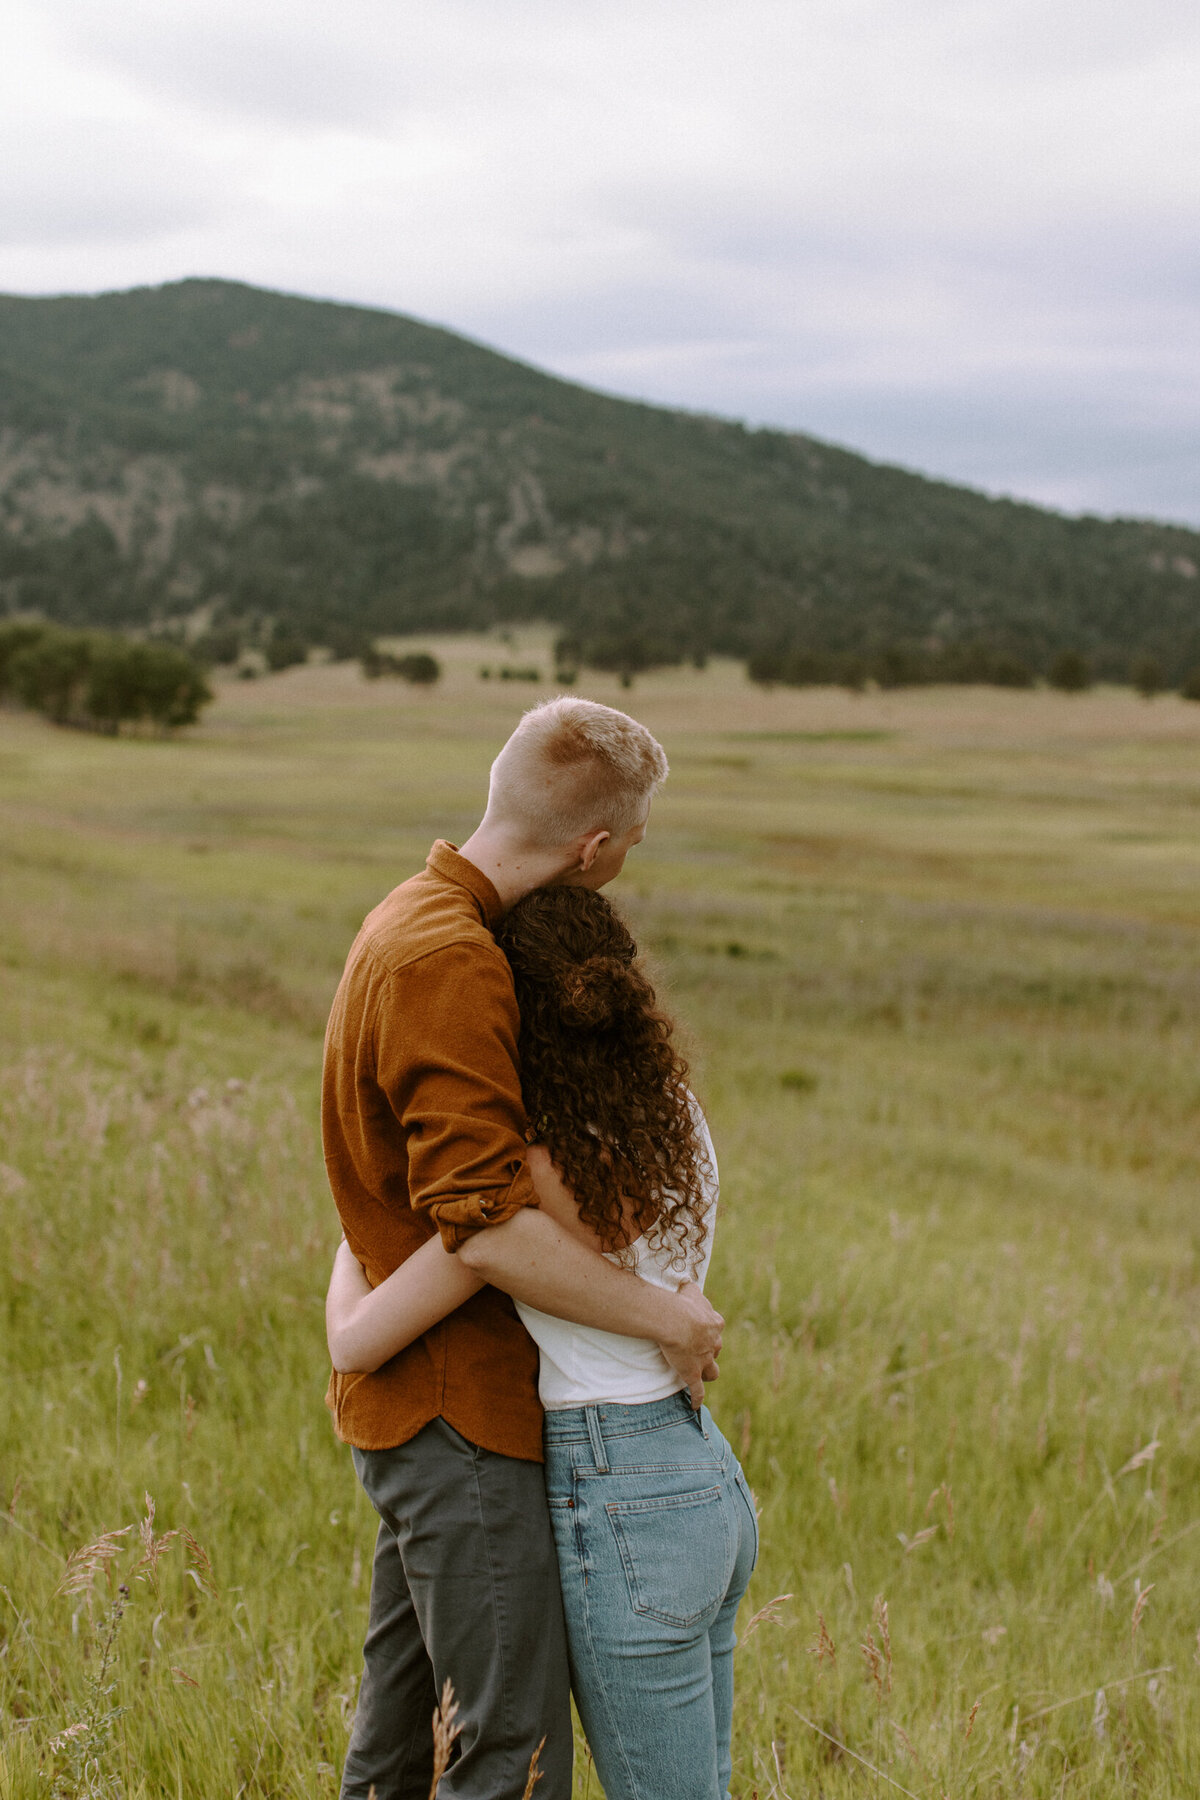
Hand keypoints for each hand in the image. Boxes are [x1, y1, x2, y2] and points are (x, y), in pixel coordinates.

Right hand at [657, 1282, 723, 1408]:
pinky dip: (697, 1399)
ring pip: (712, 1371)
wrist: (675, 1320)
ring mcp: (704, 1360)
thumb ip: (692, 1290)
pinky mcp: (694, 1374)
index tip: (698, 1329)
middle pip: (715, 1349)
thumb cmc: (681, 1303)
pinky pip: (698, 1391)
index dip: (707, 1331)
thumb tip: (688, 1284)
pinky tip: (694, 1405)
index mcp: (714, 1324)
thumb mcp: (691, 1290)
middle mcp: (713, 1343)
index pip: (715, 1329)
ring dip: (708, 1372)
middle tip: (695, 1350)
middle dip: (708, 1350)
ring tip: (701, 1374)